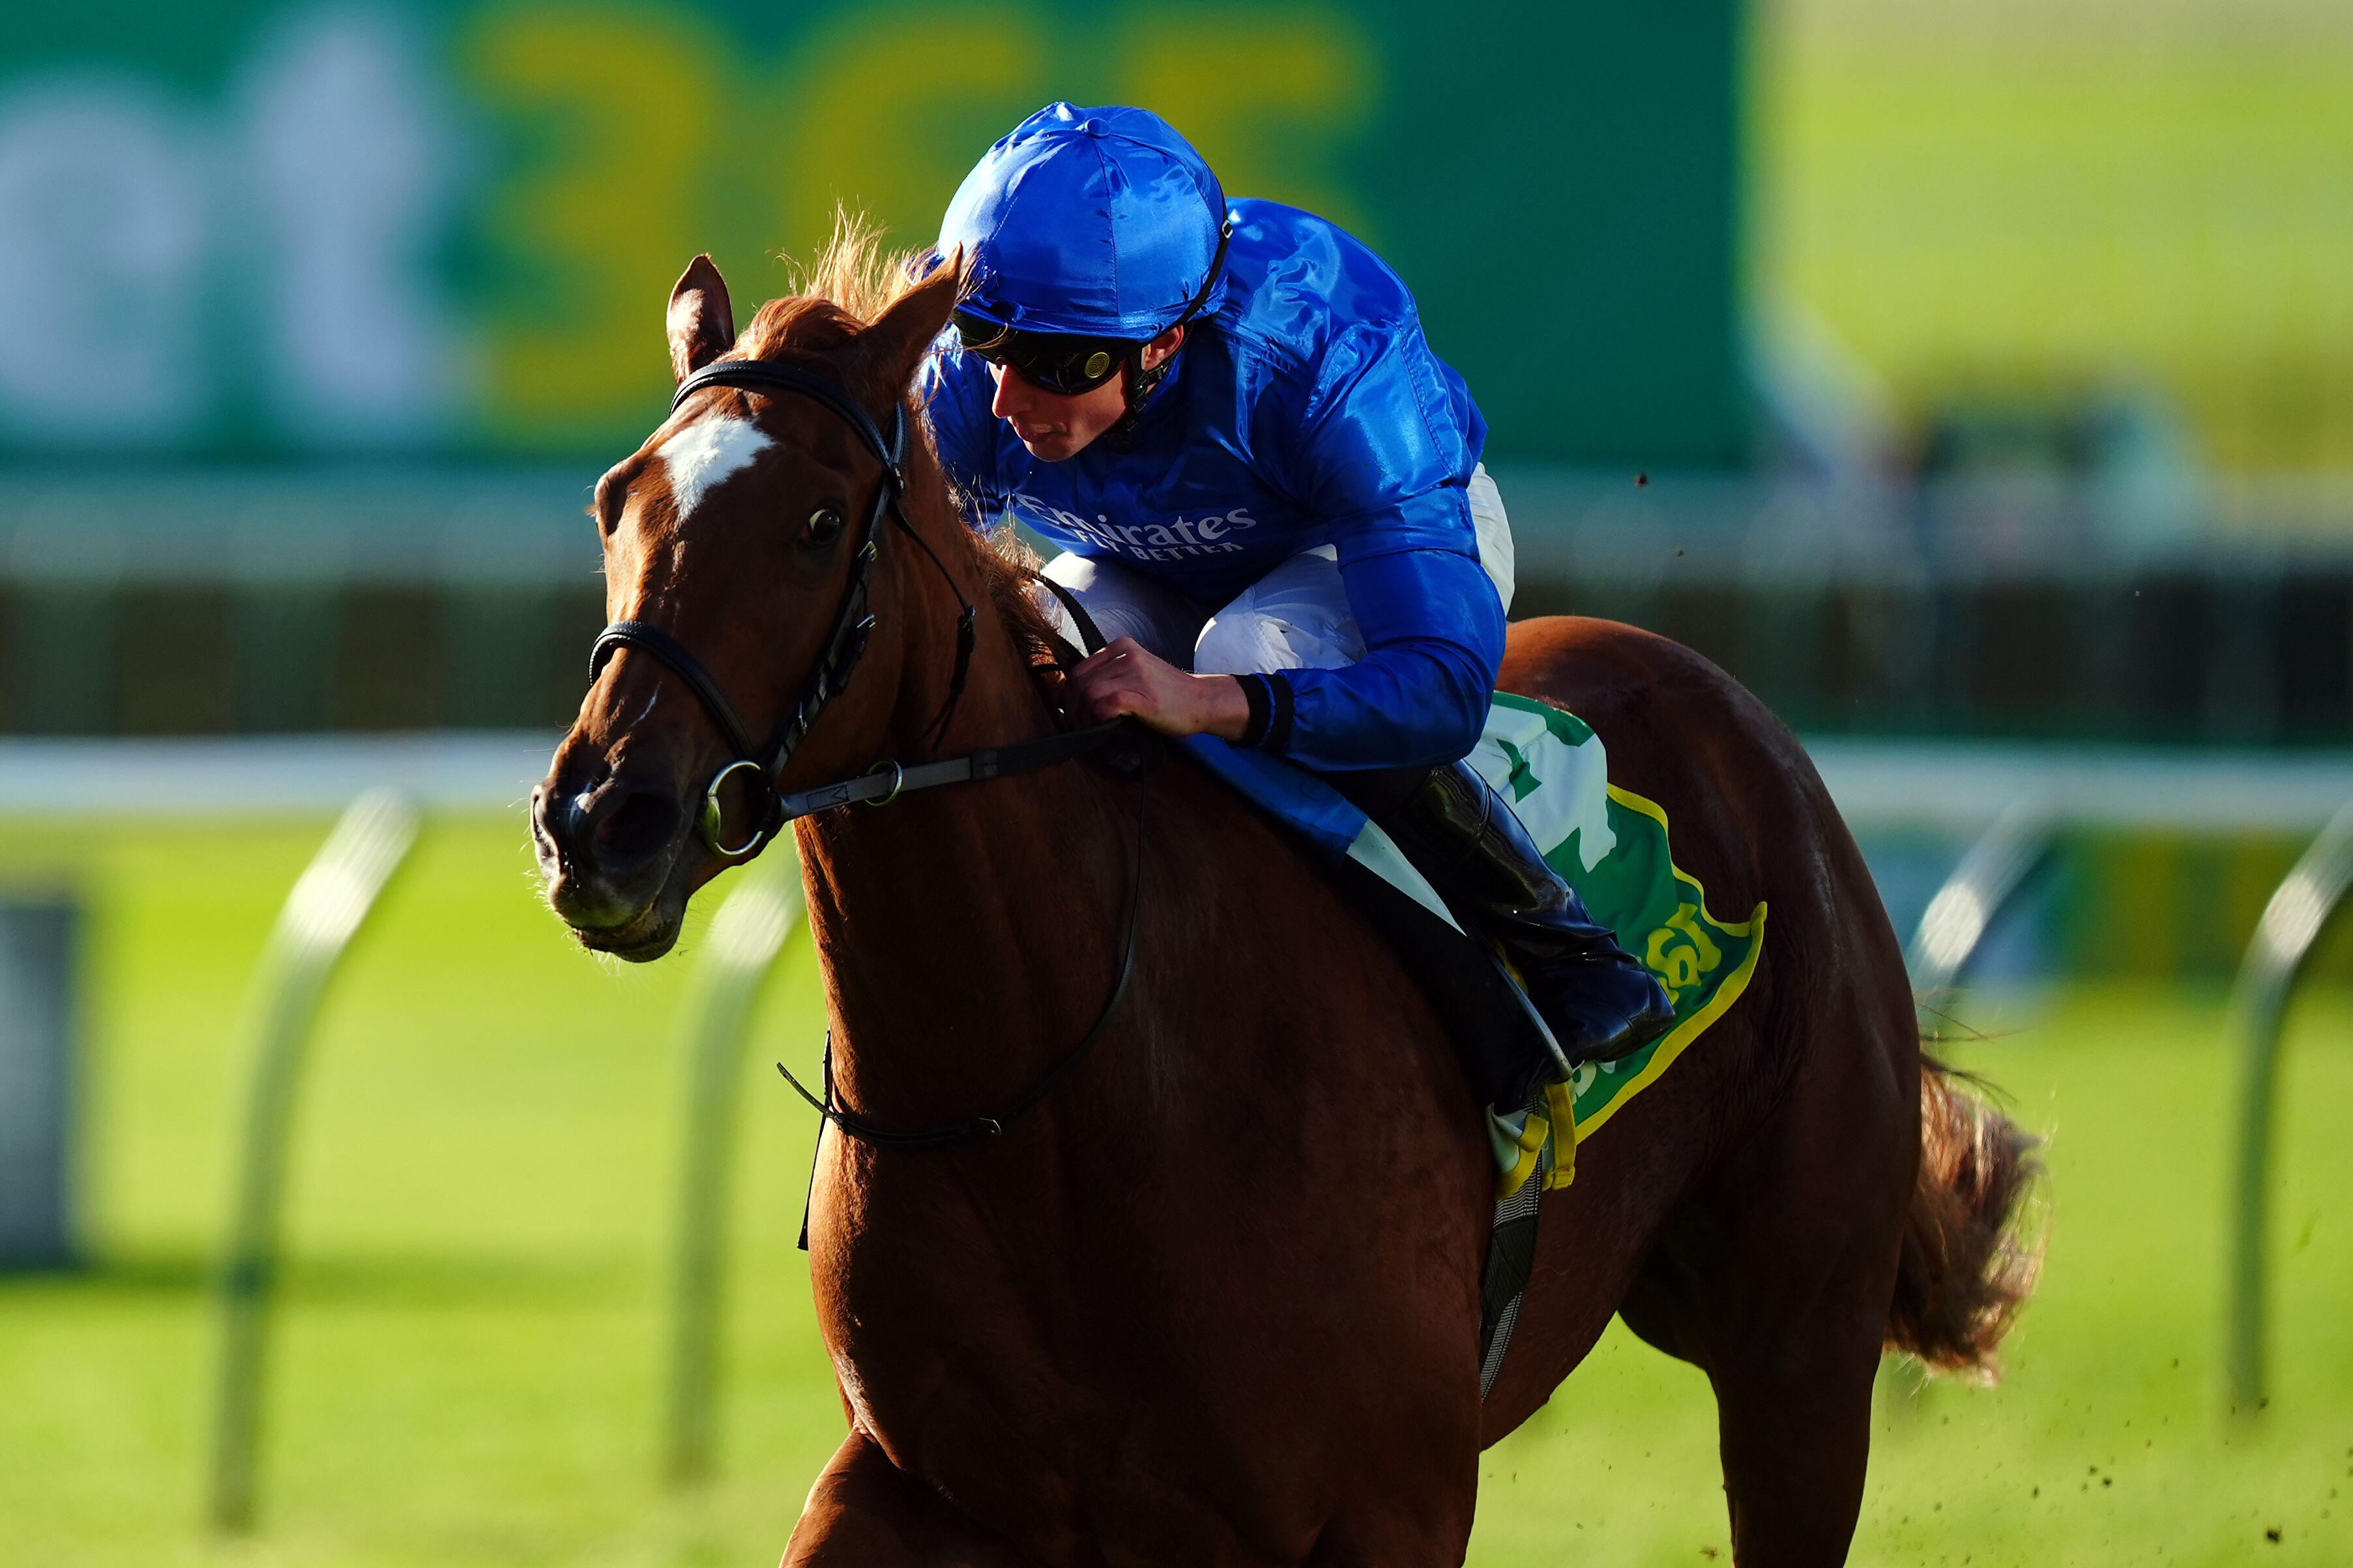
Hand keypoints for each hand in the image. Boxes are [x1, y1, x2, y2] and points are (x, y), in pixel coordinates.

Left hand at [1067, 637, 1250, 740]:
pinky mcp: (1143, 696)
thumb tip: (1076, 696)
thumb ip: (1111, 676)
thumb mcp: (1137, 672)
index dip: (1070, 694)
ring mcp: (1136, 674)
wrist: (1201, 701)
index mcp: (1122, 647)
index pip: (1080, 669)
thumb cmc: (1168, 693)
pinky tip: (1105, 727)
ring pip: (1089, 693)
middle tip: (1077, 725)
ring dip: (1083, 716)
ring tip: (1089, 729)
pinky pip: (1106, 704)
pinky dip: (1098, 719)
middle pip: (1081, 682)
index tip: (1073, 711)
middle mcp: (1127, 656)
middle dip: (1073, 708)